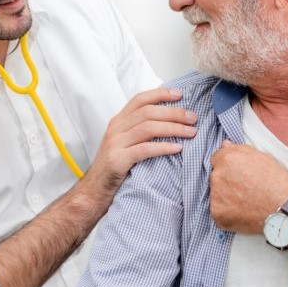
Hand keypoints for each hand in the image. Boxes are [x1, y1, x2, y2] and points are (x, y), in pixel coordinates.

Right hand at [78, 88, 197, 200]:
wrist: (93, 191)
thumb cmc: (115, 168)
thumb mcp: (126, 144)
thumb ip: (141, 131)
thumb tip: (171, 122)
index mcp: (118, 121)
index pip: (140, 99)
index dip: (161, 94)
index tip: (181, 94)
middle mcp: (115, 128)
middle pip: (148, 112)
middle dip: (174, 113)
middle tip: (194, 118)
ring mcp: (115, 144)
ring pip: (148, 128)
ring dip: (173, 128)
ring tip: (191, 132)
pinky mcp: (117, 160)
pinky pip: (144, 149)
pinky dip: (163, 147)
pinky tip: (178, 148)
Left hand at [209, 141, 287, 233]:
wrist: (283, 209)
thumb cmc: (276, 183)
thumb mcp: (262, 158)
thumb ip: (240, 149)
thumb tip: (224, 145)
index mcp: (228, 159)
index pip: (217, 159)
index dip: (230, 166)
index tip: (239, 174)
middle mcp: (218, 176)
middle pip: (216, 176)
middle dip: (227, 181)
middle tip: (245, 188)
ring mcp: (215, 196)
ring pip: (216, 194)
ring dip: (226, 196)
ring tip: (246, 201)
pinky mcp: (217, 214)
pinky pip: (218, 210)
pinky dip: (227, 212)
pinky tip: (242, 211)